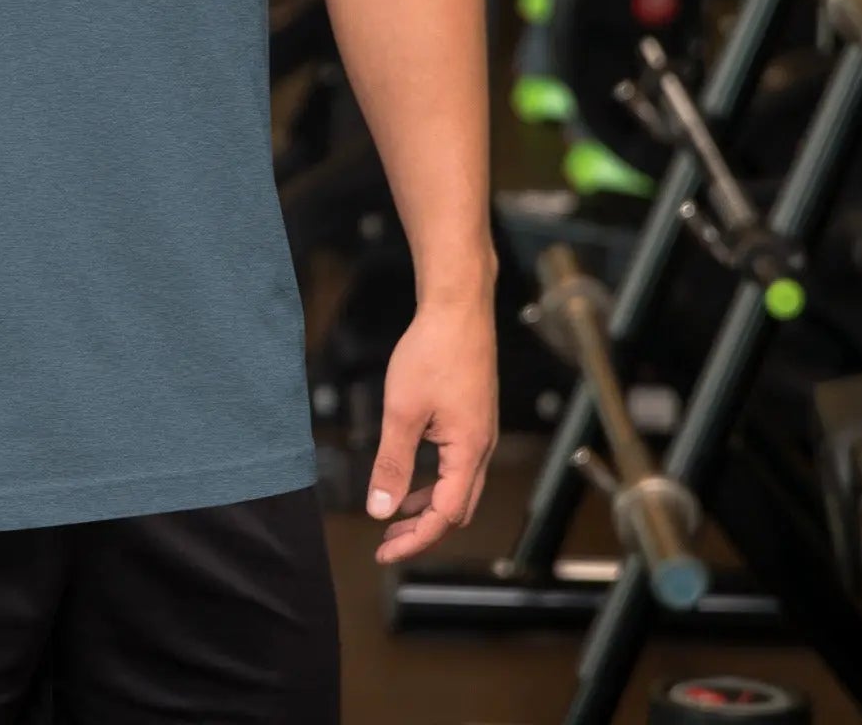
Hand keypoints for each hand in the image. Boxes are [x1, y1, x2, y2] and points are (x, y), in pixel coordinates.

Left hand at [366, 290, 497, 563]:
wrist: (458, 308)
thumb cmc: (433, 353)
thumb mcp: (403, 411)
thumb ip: (392, 463)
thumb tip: (380, 510)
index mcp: (468, 452)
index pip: (445, 516)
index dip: (415, 539)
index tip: (384, 552)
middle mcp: (481, 448)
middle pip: (457, 509)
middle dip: (423, 531)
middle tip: (387, 542)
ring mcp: (480, 433)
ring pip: (458, 489)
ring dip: (428, 507)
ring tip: (395, 516)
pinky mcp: (473, 419)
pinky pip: (456, 466)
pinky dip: (434, 481)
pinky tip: (411, 476)